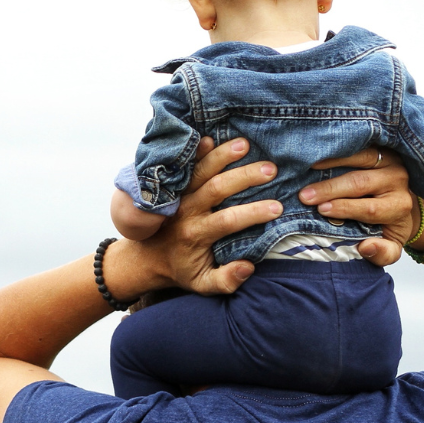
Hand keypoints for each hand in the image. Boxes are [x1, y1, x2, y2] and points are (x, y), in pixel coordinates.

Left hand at [112, 137, 281, 297]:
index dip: (253, 213)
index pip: (228, 220)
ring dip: (222, 156)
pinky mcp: (174, 185)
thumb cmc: (181, 270)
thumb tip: (248, 267)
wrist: (146, 258)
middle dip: (244, 177)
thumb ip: (226, 280)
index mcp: (197, 234)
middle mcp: (187, 211)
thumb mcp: (202, 284)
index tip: (277, 207)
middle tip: (271, 169)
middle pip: (217, 189)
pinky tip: (211, 137)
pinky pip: (185, 166)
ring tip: (245, 144)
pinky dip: (196, 151)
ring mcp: (179, 195)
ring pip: (200, 171)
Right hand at [296, 147, 423, 264]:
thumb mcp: (392, 246)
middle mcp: (398, 180)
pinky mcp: (382, 146)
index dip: (345, 208)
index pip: (371, 208)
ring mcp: (390, 159)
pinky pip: (359, 144)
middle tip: (305, 195)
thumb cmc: (390, 225)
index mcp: (399, 206)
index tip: (321, 210)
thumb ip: (383, 253)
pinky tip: (318, 152)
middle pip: (362, 182)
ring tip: (308, 168)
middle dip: (331, 189)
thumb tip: (366, 247)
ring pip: (360, 157)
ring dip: (331, 162)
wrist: (404, 202)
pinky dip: (338, 147)